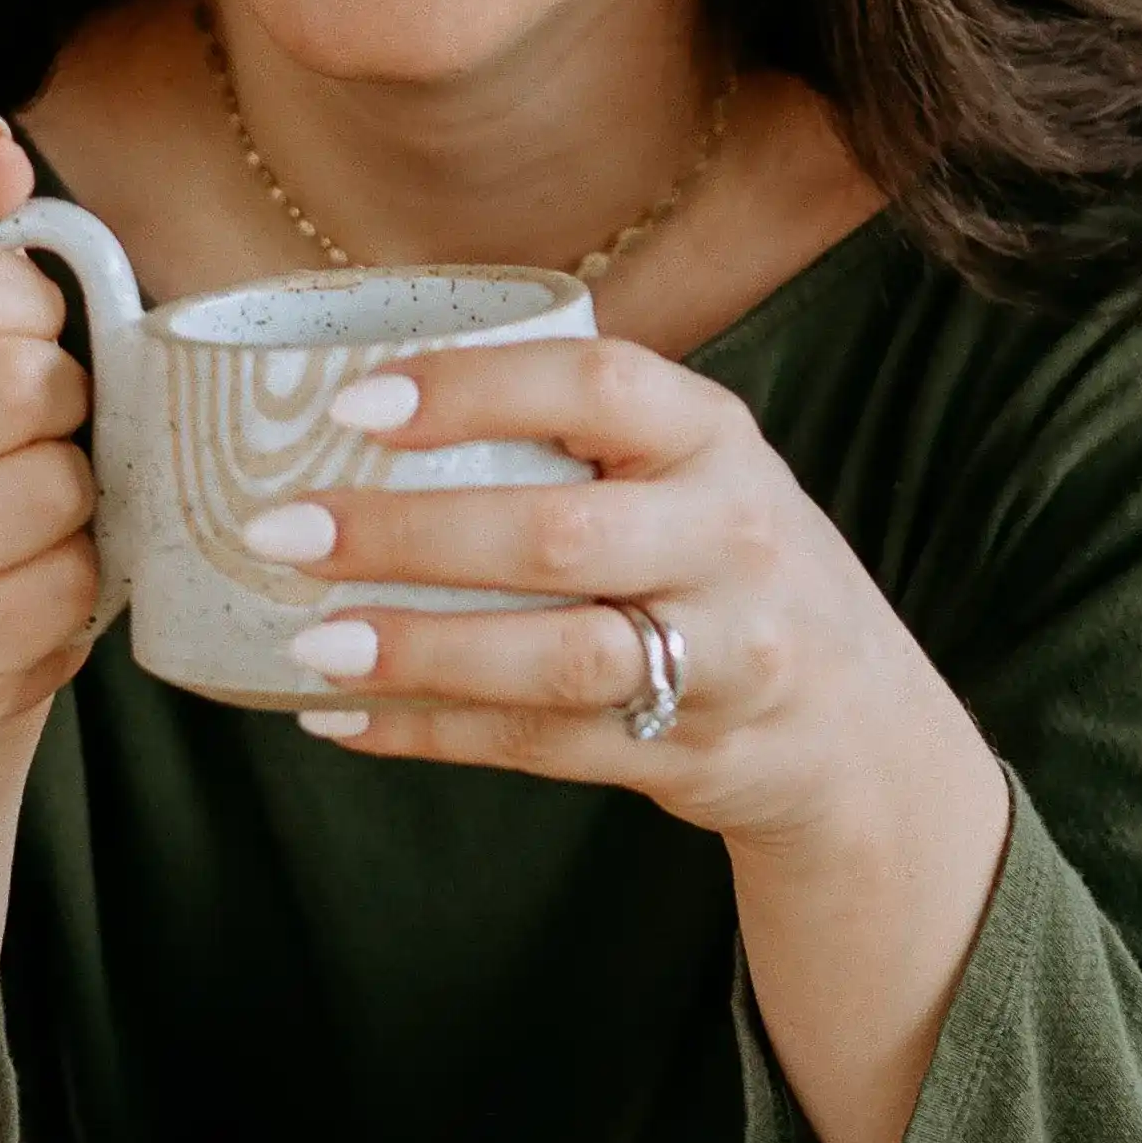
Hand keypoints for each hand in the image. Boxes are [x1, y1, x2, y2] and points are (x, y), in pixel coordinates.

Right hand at [0, 112, 100, 742]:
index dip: (32, 305)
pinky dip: (77, 578)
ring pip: (54, 486)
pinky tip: (24, 577)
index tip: (19, 336)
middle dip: (60, 402)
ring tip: (24, 507)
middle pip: (21, 383)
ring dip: (74, 493)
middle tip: (26, 434)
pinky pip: (68, 586)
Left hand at [243, 335, 1013, 1142]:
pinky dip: (431, 733)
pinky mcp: (691, 755)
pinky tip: (340, 717)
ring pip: (556, 662)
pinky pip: (541, 750)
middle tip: (283, 531)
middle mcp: (733, 541)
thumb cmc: (723, 561)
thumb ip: (574, 436)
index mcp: (717, 440)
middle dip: (409, 536)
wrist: (858, 722)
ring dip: (421, 652)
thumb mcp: (691, 470)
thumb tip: (347, 411)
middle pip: (561, 538)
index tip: (354, 405)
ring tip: (309, 642)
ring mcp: (723, 659)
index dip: (475, 390)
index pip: (600, 387)